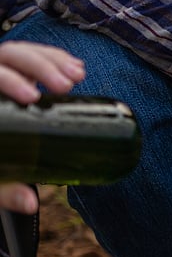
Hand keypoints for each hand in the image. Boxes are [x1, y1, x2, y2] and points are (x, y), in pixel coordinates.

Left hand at [0, 41, 85, 214]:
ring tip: (79, 75)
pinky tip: (77, 69)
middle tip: (66, 85)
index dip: (9, 79)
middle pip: (9, 56)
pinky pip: (34, 58)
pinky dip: (56, 59)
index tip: (32, 96)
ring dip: (53, 60)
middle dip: (39, 66)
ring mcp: (3, 76)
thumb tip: (30, 204)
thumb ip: (4, 190)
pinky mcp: (18, 79)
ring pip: (23, 52)